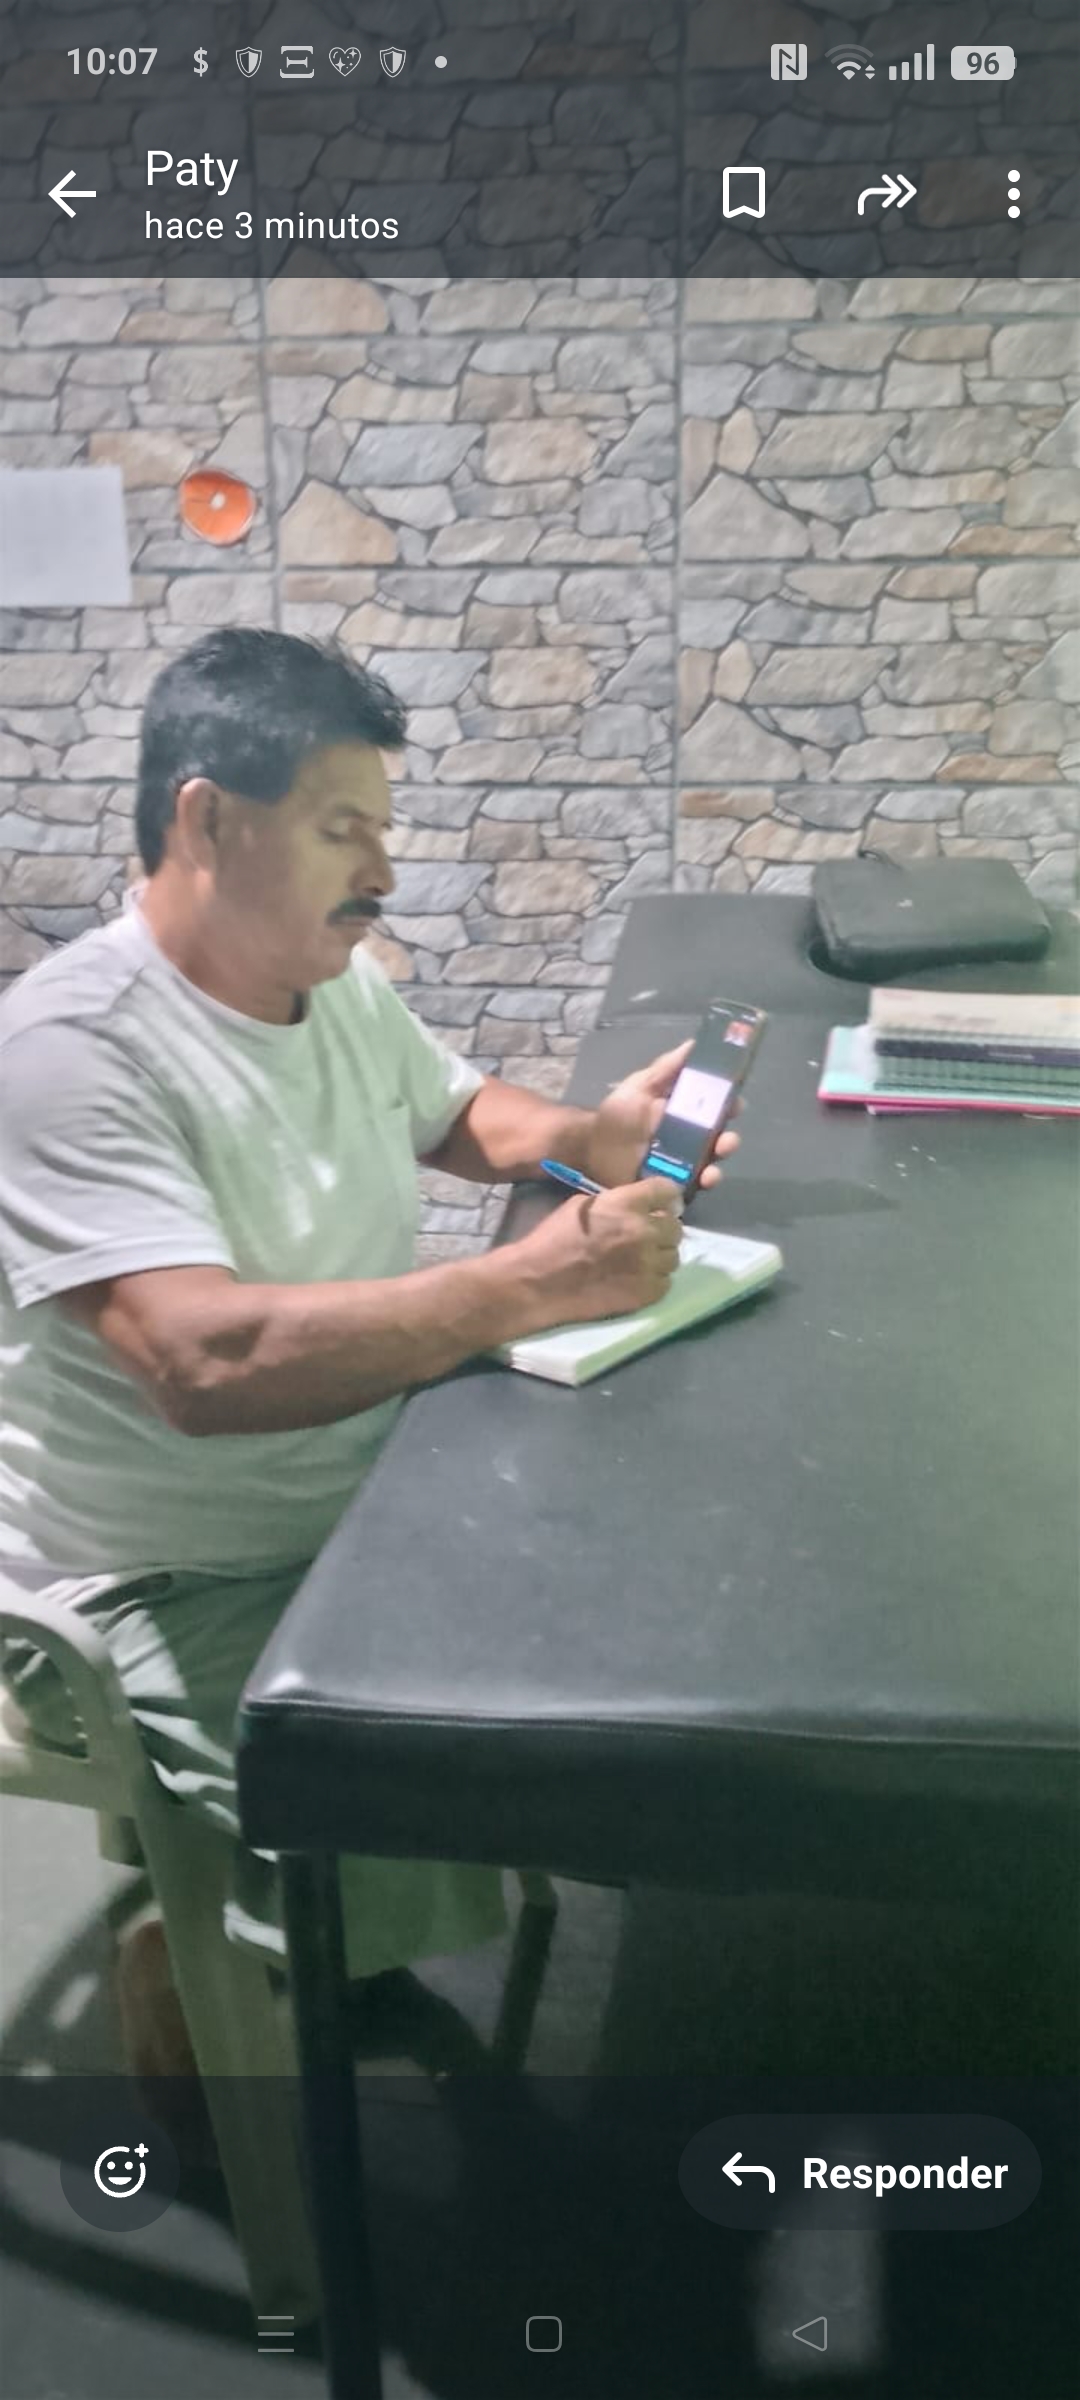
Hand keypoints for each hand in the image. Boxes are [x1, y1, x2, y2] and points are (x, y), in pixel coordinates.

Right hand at [514, 1177, 684, 1329]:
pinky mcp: (647, 1292)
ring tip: (641, 1260)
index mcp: (626, 1204)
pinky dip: (655, 1280)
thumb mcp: (583, 1204)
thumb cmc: (554, 1239)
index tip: (663, 1205)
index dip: (667, 1198)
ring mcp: (648, 1263)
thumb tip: (639, 1206)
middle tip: (647, 1236)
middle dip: (663, 1228)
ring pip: (673, 1256)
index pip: (668, 1191)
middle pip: (676, 1226)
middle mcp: (644, 1231)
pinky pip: (666, 1281)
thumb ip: (617, 1202)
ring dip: (660, 1255)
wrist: (538, 1282)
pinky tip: (636, 1279)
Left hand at [584, 1038, 740, 1191]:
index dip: (730, 1105)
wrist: (589, 1149)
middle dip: (728, 1140)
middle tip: (727, 1139)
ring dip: (718, 1165)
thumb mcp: (638, 1086)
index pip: (716, 1109)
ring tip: (713, 1166)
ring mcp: (681, 1164)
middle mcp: (688, 1139)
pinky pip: (693, 1186)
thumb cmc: (616, 1115)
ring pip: (710, 1164)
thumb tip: (692, 1045)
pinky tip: (701, 1180)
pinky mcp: (671, 1184)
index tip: (736, 1103)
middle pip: (719, 1139)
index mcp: (684, 1113)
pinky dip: (702, 1183)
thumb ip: (664, 1068)